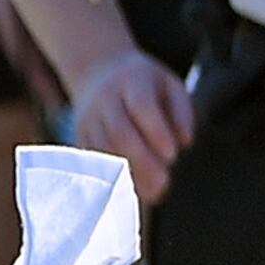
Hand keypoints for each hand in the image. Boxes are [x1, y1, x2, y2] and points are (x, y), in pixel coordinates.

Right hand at [65, 47, 192, 202]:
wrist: (95, 72)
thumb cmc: (143, 82)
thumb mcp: (169, 84)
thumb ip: (182, 111)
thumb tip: (185, 142)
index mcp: (131, 81)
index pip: (141, 105)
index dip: (156, 131)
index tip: (174, 154)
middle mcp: (105, 100)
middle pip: (119, 132)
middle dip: (142, 160)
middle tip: (164, 181)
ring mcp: (87, 119)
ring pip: (103, 149)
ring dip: (127, 173)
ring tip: (152, 192)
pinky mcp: (79, 136)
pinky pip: (92, 159)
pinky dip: (112, 177)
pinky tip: (133, 191)